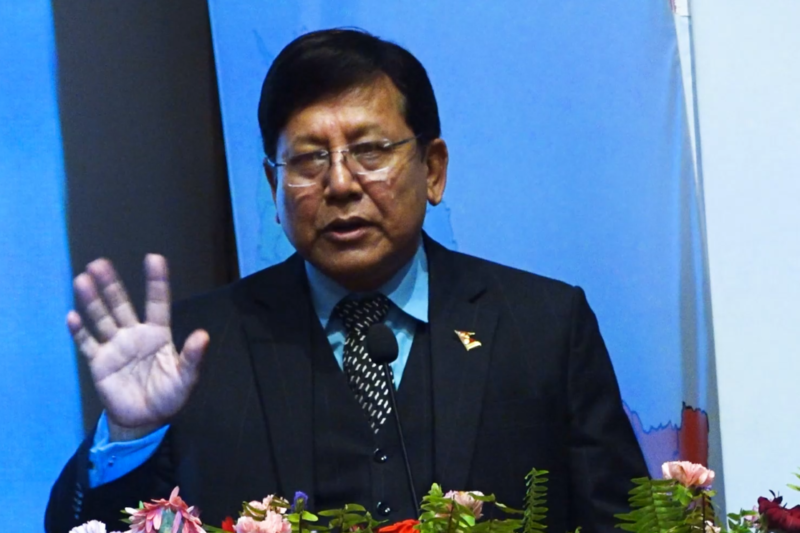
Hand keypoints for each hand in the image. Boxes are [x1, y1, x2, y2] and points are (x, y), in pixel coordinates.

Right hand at [67, 255, 208, 441]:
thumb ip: (192, 357)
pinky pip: (87, 344)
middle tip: (99, 263)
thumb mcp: (186, 379)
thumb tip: (203, 335)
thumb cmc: (169, 396)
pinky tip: (71, 317)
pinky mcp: (99, 363)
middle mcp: (135, 335)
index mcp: (158, 334)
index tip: (153, 258)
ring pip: (102, 318)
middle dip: (111, 285)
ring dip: (92, 301)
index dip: (156, 281)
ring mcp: (115, 347)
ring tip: (82, 280)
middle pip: (121, 305)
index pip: (158, 303)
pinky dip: (79, 331)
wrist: (144, 420)